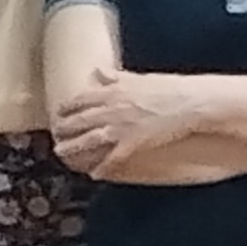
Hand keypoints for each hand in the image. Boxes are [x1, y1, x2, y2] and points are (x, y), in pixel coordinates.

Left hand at [50, 65, 196, 178]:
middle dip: (63, 128)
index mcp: (114, 91)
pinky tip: (94, 174)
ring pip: (88, 139)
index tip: (57, 112)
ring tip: (61, 153)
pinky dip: (101, 168)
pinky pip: (111, 158)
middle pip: (79, 120)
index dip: (66, 107)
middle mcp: (112, 109)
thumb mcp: (140, 78)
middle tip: (54, 134)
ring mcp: (120, 127)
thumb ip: (116, 77)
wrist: (192, 103)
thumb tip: (98, 70)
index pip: (80, 99)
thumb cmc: (171, 88)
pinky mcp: (132, 143)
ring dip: (72, 148)